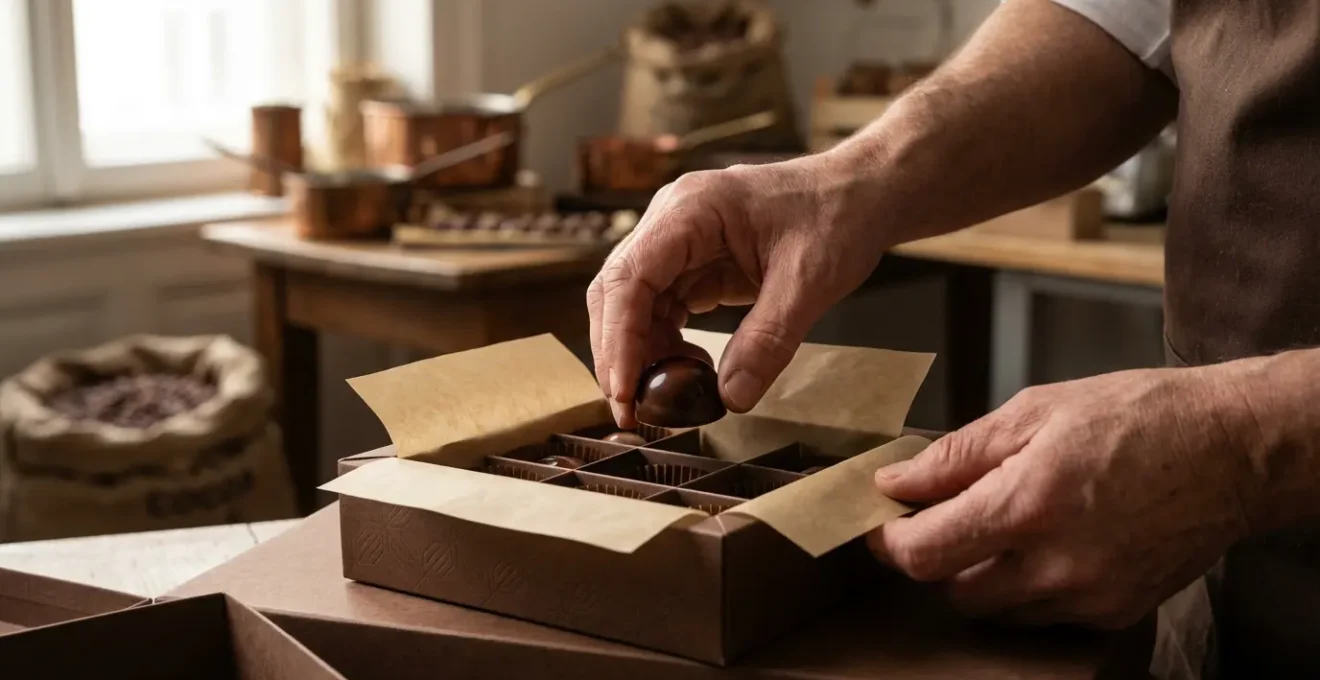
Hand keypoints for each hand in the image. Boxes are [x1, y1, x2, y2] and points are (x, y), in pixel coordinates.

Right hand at [587, 155, 885, 426]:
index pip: (630, 278)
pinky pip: (661, 308)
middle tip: (631, 411)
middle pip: (617, 292)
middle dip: (618, 354)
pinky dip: (665, 344)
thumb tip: (731, 396)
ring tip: (662, 398)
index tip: (624, 389)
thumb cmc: (838, 216)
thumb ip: (768, 340)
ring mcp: (679, 241)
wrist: (862, 194)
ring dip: (639, 353)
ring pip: (633, 304)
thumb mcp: (808, 282)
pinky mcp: (694, 262)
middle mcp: (672, 220)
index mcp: (691, 209)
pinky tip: (688, 370)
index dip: (619, 339)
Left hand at [868, 366, 1258, 628]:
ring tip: (1000, 525)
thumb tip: (896, 482)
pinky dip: (1026, 588)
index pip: (924, 553)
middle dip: (936, 557)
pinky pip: (1042, 615)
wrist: (1233, 448)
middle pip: (953, 590)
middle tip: (943, 517)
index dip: (889, 542)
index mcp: (1028, 504)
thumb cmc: (1138, 417)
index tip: (882, 524)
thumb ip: (956, 455)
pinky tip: (1044, 545)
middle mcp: (1057, 563)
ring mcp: (1089, 595)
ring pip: (996, 609)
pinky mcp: (1115, 611)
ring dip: (978, 575)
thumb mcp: (1034, 411)